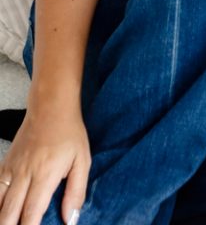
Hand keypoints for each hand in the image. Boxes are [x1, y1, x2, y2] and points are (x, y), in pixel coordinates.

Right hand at [0, 104, 89, 224]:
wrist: (51, 106)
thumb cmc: (70, 134)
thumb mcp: (82, 161)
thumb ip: (76, 192)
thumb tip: (71, 220)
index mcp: (45, 174)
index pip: (32, 212)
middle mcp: (25, 174)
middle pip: (10, 212)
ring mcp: (12, 168)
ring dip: (1, 217)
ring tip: (6, 224)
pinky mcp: (5, 163)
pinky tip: (0, 210)